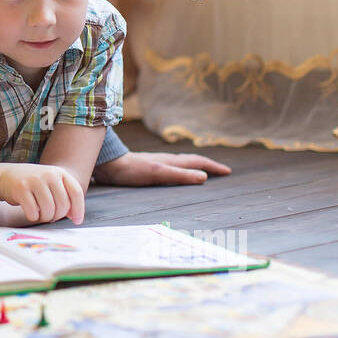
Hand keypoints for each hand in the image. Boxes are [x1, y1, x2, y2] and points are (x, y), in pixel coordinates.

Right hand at [0, 163, 84, 224]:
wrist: (6, 176)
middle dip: (57, 216)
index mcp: (59, 173)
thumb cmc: (32, 184)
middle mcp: (49, 174)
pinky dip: (33, 217)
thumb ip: (64, 197)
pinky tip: (30, 212)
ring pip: (49, 211)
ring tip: (40, 214)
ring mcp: (34, 180)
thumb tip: (75, 216)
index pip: (76, 192)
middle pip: (63, 205)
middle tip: (50, 216)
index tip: (77, 221)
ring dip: (45, 218)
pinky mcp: (21, 188)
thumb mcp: (51, 184)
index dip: (79, 209)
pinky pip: (33, 212)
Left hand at [92, 151, 231, 186]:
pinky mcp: (148, 167)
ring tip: (202, 172)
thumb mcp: (159, 174)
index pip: (197, 162)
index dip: (213, 167)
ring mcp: (157, 162)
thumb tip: (204, 177)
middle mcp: (167, 160)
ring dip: (195, 167)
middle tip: (221, 172)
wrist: (109, 164)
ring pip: (181, 163)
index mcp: (172, 161)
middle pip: (192, 161)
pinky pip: (171, 168)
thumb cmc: (133, 170)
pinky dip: (180, 170)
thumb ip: (180, 175)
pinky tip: (174, 174)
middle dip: (208, 165)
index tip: (228, 172)